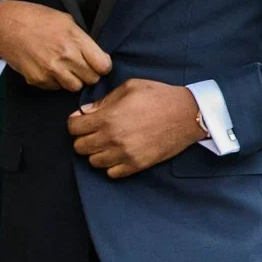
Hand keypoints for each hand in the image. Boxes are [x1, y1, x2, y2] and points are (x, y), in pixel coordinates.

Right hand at [0, 0, 111, 91]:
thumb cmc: (37, 18)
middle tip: (83, 66)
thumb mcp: (66, 20)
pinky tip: (50, 68)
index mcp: (75, 39)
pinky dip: (56, 82)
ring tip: (66, 68)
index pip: (103, 65)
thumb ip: (82, 39)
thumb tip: (96, 54)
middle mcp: (65, 57)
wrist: (4, 26)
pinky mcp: (37, 79)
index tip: (99, 63)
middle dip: (90, 74)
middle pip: (92, 79)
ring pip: (75, 87)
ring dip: (74, 80)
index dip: (103, 65)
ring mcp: (50, 70)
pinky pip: (56, 88)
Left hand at [69, 78, 204, 178]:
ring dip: (96, 153)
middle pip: (79, 147)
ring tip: (107, 144)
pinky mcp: (137, 164)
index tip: (83, 120)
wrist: (187, 114)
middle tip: (95, 132)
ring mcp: (125, 154)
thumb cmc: (159, 96)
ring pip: (93, 162)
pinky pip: (111, 173)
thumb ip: (104, 100)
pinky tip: (118, 154)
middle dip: (83, 138)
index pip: (73, 127)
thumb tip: (85, 111)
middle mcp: (113, 138)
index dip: (75, 122)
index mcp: (108, 117)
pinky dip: (110, 166)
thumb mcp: (130, 88)